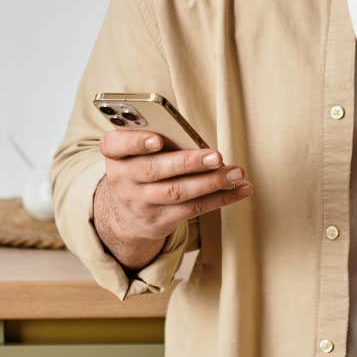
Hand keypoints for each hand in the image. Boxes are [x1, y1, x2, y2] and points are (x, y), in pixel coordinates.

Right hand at [96, 129, 252, 245]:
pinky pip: (193, 209)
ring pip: (178, 192)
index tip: (158, 139)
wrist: (124, 214)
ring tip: (236, 173)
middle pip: (155, 170)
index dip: (136, 142)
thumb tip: (192, 135)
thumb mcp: (135, 150)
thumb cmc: (140, 165)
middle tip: (217, 156)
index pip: (116, 145)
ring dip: (212, 182)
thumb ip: (154, 137)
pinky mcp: (159, 221)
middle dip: (188, 162)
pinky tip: (240, 189)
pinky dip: (220, 198)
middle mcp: (124, 180)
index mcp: (115, 155)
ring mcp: (141, 203)